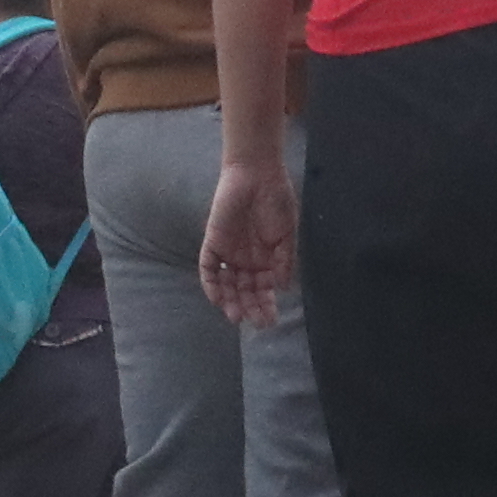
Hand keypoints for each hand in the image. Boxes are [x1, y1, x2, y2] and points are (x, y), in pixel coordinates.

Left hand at [199, 157, 299, 330]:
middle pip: (245, 290)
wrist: (257, 174)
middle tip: (255, 322)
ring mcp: (229, 252)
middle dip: (250, 307)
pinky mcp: (213, 242)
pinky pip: (209, 268)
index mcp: (266, 259)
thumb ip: (285, 260)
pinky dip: (212, 283)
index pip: (264, 289)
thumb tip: (283, 287)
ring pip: (227, 284)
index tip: (270, 319)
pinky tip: (218, 298)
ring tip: (236, 315)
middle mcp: (246, 259)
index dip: (266, 304)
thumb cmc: (276, 200)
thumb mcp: (287, 233)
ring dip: (230, 300)